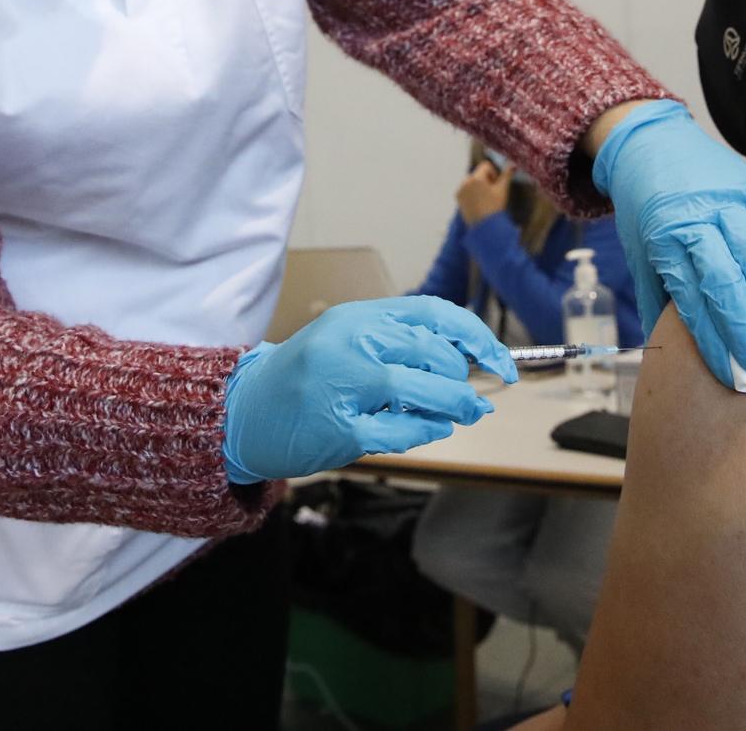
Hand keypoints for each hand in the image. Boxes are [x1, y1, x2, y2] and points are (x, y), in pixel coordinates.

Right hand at [224, 296, 518, 483]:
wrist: (242, 412)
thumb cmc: (305, 377)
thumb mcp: (348, 341)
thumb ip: (400, 345)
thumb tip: (471, 366)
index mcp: (356, 316)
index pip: (433, 313)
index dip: (477, 337)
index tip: (502, 361)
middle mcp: (349, 343)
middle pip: (433, 354)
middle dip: (462, 380)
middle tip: (468, 397)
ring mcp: (342, 386)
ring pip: (422, 391)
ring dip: (453, 406)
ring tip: (461, 414)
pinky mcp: (338, 429)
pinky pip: (402, 432)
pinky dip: (426, 432)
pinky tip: (431, 430)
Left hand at [456, 160, 512, 225]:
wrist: (485, 227)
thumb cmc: (495, 207)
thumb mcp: (502, 190)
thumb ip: (506, 175)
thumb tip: (512, 164)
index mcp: (476, 178)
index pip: (485, 165)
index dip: (493, 173)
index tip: (496, 185)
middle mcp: (465, 181)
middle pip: (477, 173)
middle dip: (485, 180)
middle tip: (492, 193)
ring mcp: (460, 190)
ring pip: (471, 181)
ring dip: (478, 186)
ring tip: (485, 199)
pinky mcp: (457, 198)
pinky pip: (465, 189)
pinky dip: (471, 192)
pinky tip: (478, 203)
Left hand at [594, 100, 745, 384]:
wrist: (651, 144)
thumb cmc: (645, 208)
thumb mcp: (639, 250)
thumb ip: (655, 296)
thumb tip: (661, 350)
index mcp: (662, 240)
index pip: (691, 298)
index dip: (712, 338)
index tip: (729, 371)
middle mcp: (694, 218)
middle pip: (725, 279)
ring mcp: (725, 200)